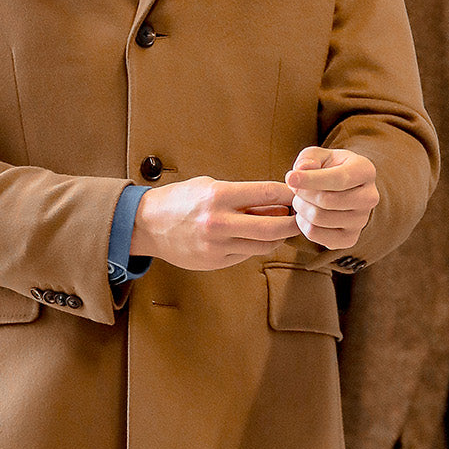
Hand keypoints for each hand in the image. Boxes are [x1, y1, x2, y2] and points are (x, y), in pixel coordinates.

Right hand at [130, 175, 302, 271]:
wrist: (146, 224)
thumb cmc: (180, 200)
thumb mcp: (210, 186)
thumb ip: (243, 196)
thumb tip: (278, 203)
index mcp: (219, 196)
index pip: (268, 193)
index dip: (290, 195)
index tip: (300, 195)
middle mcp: (220, 223)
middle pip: (273, 227)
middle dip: (293, 222)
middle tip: (302, 218)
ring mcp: (217, 246)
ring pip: (264, 246)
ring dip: (277, 237)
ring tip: (278, 227)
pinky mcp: (215, 262)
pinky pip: (246, 255)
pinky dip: (255, 246)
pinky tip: (251, 238)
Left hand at [284, 145, 377, 249]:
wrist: (342, 190)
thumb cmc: (328, 168)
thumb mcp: (319, 155)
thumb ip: (309, 157)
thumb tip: (302, 169)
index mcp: (365, 171)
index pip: (339, 179)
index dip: (311, 179)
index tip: (289, 178)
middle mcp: (369, 197)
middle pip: (327, 200)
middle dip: (302, 193)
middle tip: (294, 188)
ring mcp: (361, 221)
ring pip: (319, 218)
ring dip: (300, 208)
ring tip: (301, 199)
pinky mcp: (349, 239)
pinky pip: (315, 234)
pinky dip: (302, 223)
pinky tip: (305, 213)